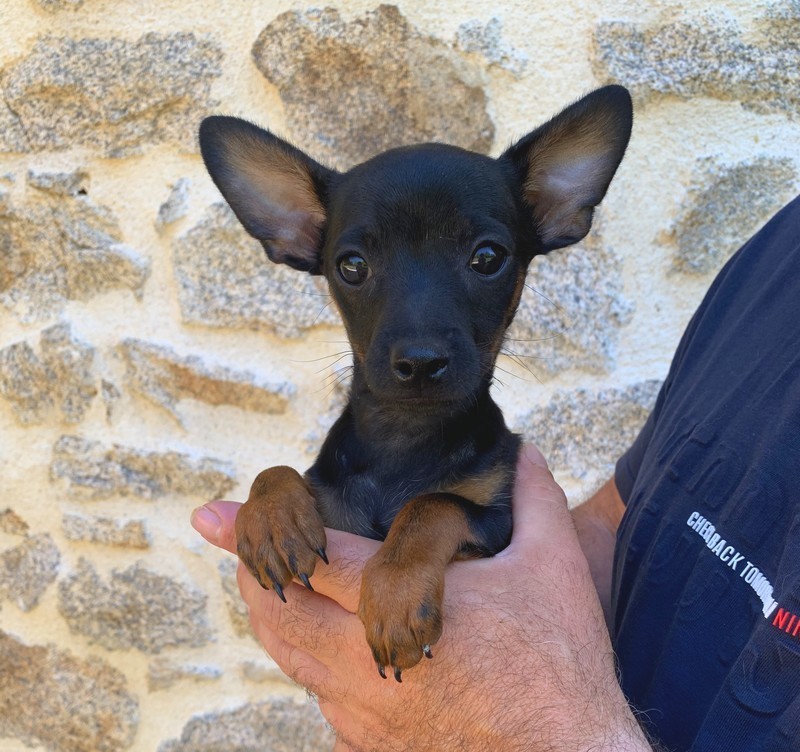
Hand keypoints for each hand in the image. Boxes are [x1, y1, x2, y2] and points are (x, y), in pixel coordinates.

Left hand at [191, 445, 650, 751]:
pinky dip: (312, 664)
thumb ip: (533, 500)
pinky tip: (333, 649)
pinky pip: (320, 699)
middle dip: (254, 572)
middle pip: (279, 612)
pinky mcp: (370, 747)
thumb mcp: (554, 568)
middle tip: (244, 547)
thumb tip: (521, 449)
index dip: (258, 530)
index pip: (313, 558)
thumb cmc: (559, 666)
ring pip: (290, 658)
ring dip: (276, 616)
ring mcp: (362, 713)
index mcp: (405, 605)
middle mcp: (367, 661)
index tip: (211, 515)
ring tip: (275, 586)